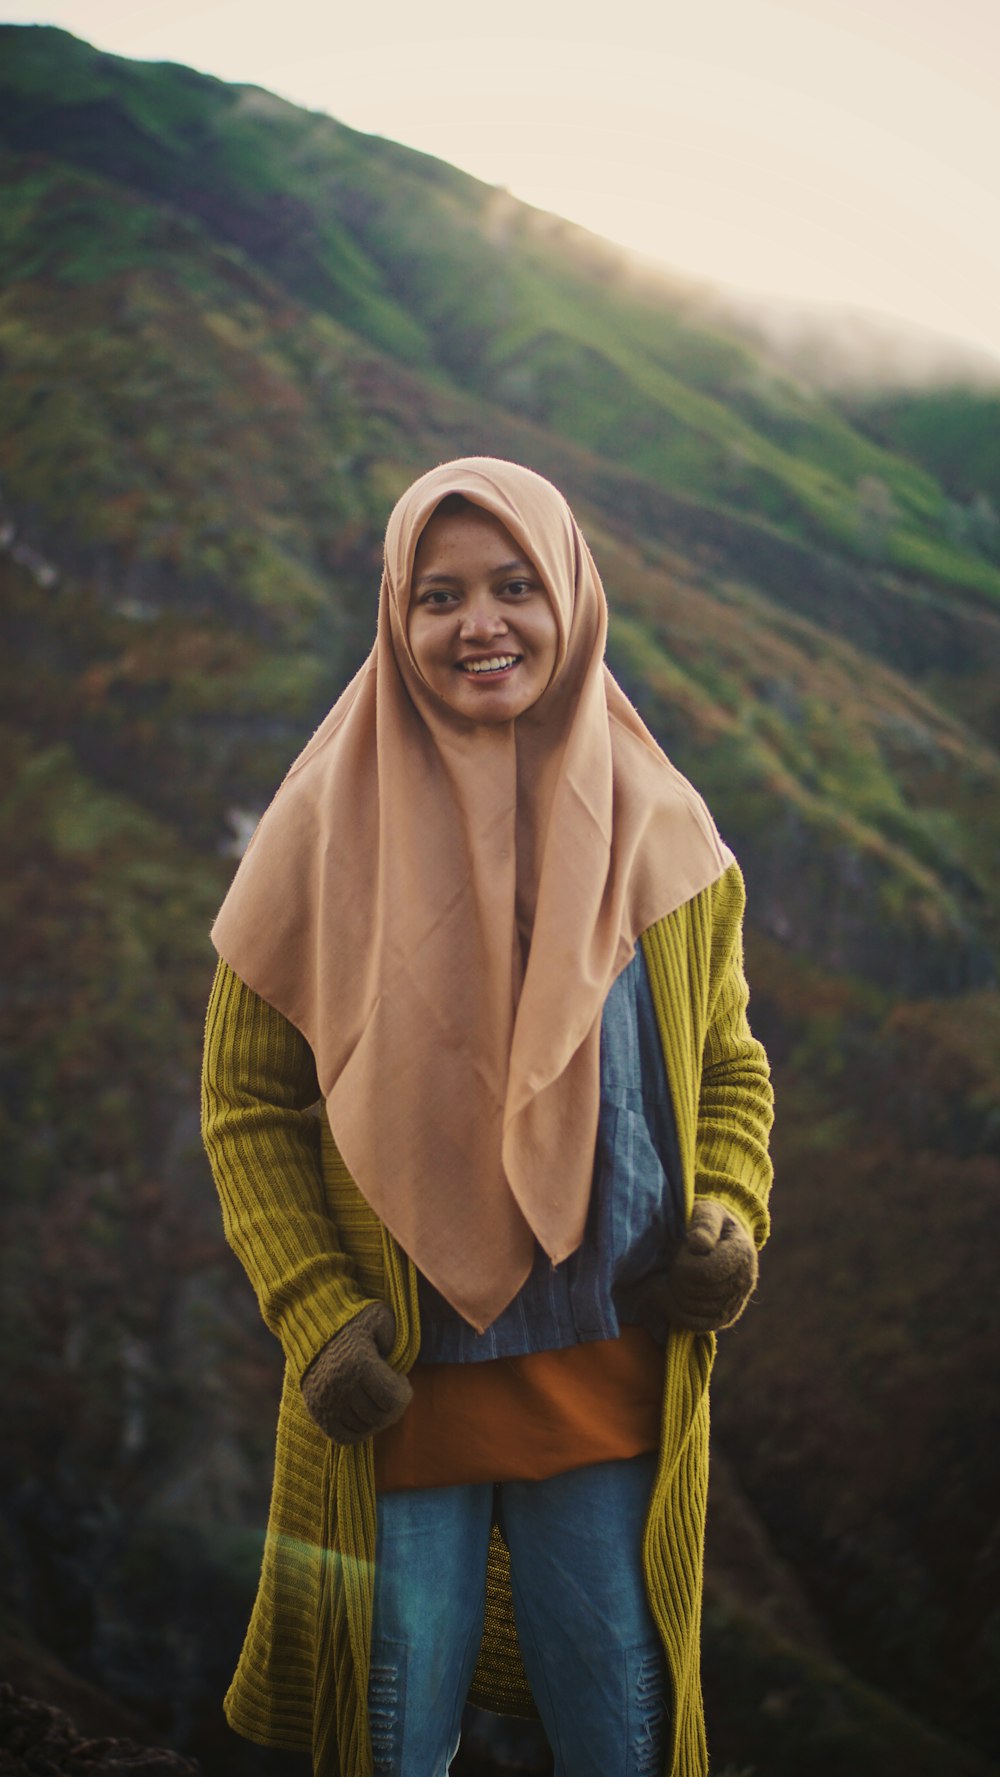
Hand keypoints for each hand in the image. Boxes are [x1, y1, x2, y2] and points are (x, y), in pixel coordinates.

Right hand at [301, 1301, 412, 1442]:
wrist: (310, 1326)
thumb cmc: (352, 1320)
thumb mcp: (378, 1316)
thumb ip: (394, 1335)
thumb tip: (397, 1361)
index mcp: (359, 1363)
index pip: (392, 1400)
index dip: (404, 1393)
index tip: (400, 1379)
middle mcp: (340, 1386)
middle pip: (379, 1417)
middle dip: (392, 1407)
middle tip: (391, 1391)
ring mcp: (326, 1401)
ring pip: (363, 1428)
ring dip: (376, 1417)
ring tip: (376, 1399)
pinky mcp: (316, 1410)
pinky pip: (343, 1437)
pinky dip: (358, 1432)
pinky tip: (364, 1415)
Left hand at [657, 1200, 758, 1332]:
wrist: (721, 1238)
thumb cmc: (708, 1222)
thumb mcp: (707, 1211)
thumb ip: (704, 1224)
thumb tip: (699, 1246)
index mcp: (742, 1253)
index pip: (706, 1272)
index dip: (684, 1262)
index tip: (682, 1248)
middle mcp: (744, 1281)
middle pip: (696, 1291)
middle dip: (677, 1275)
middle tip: (674, 1260)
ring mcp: (735, 1302)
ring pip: (693, 1308)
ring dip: (674, 1291)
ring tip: (673, 1273)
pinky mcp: (724, 1317)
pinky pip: (696, 1325)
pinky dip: (676, 1312)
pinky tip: (669, 1294)